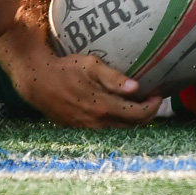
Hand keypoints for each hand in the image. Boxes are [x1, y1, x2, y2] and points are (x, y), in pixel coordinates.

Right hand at [16, 53, 161, 128]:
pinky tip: (115, 108)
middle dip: (145, 114)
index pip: (137, 115)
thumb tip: (135, 87)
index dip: (152, 107)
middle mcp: (98, 122)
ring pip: (118, 128)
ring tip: (136, 103)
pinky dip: (116, 120)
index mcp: (103, 107)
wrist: (37, 81)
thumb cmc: (66, 69)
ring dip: (131, 118)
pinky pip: (105, 128)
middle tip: (151, 99)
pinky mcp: (79, 127)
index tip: (158, 94)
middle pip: (131, 125)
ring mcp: (88, 127)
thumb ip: (113, 78)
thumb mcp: (90, 65)